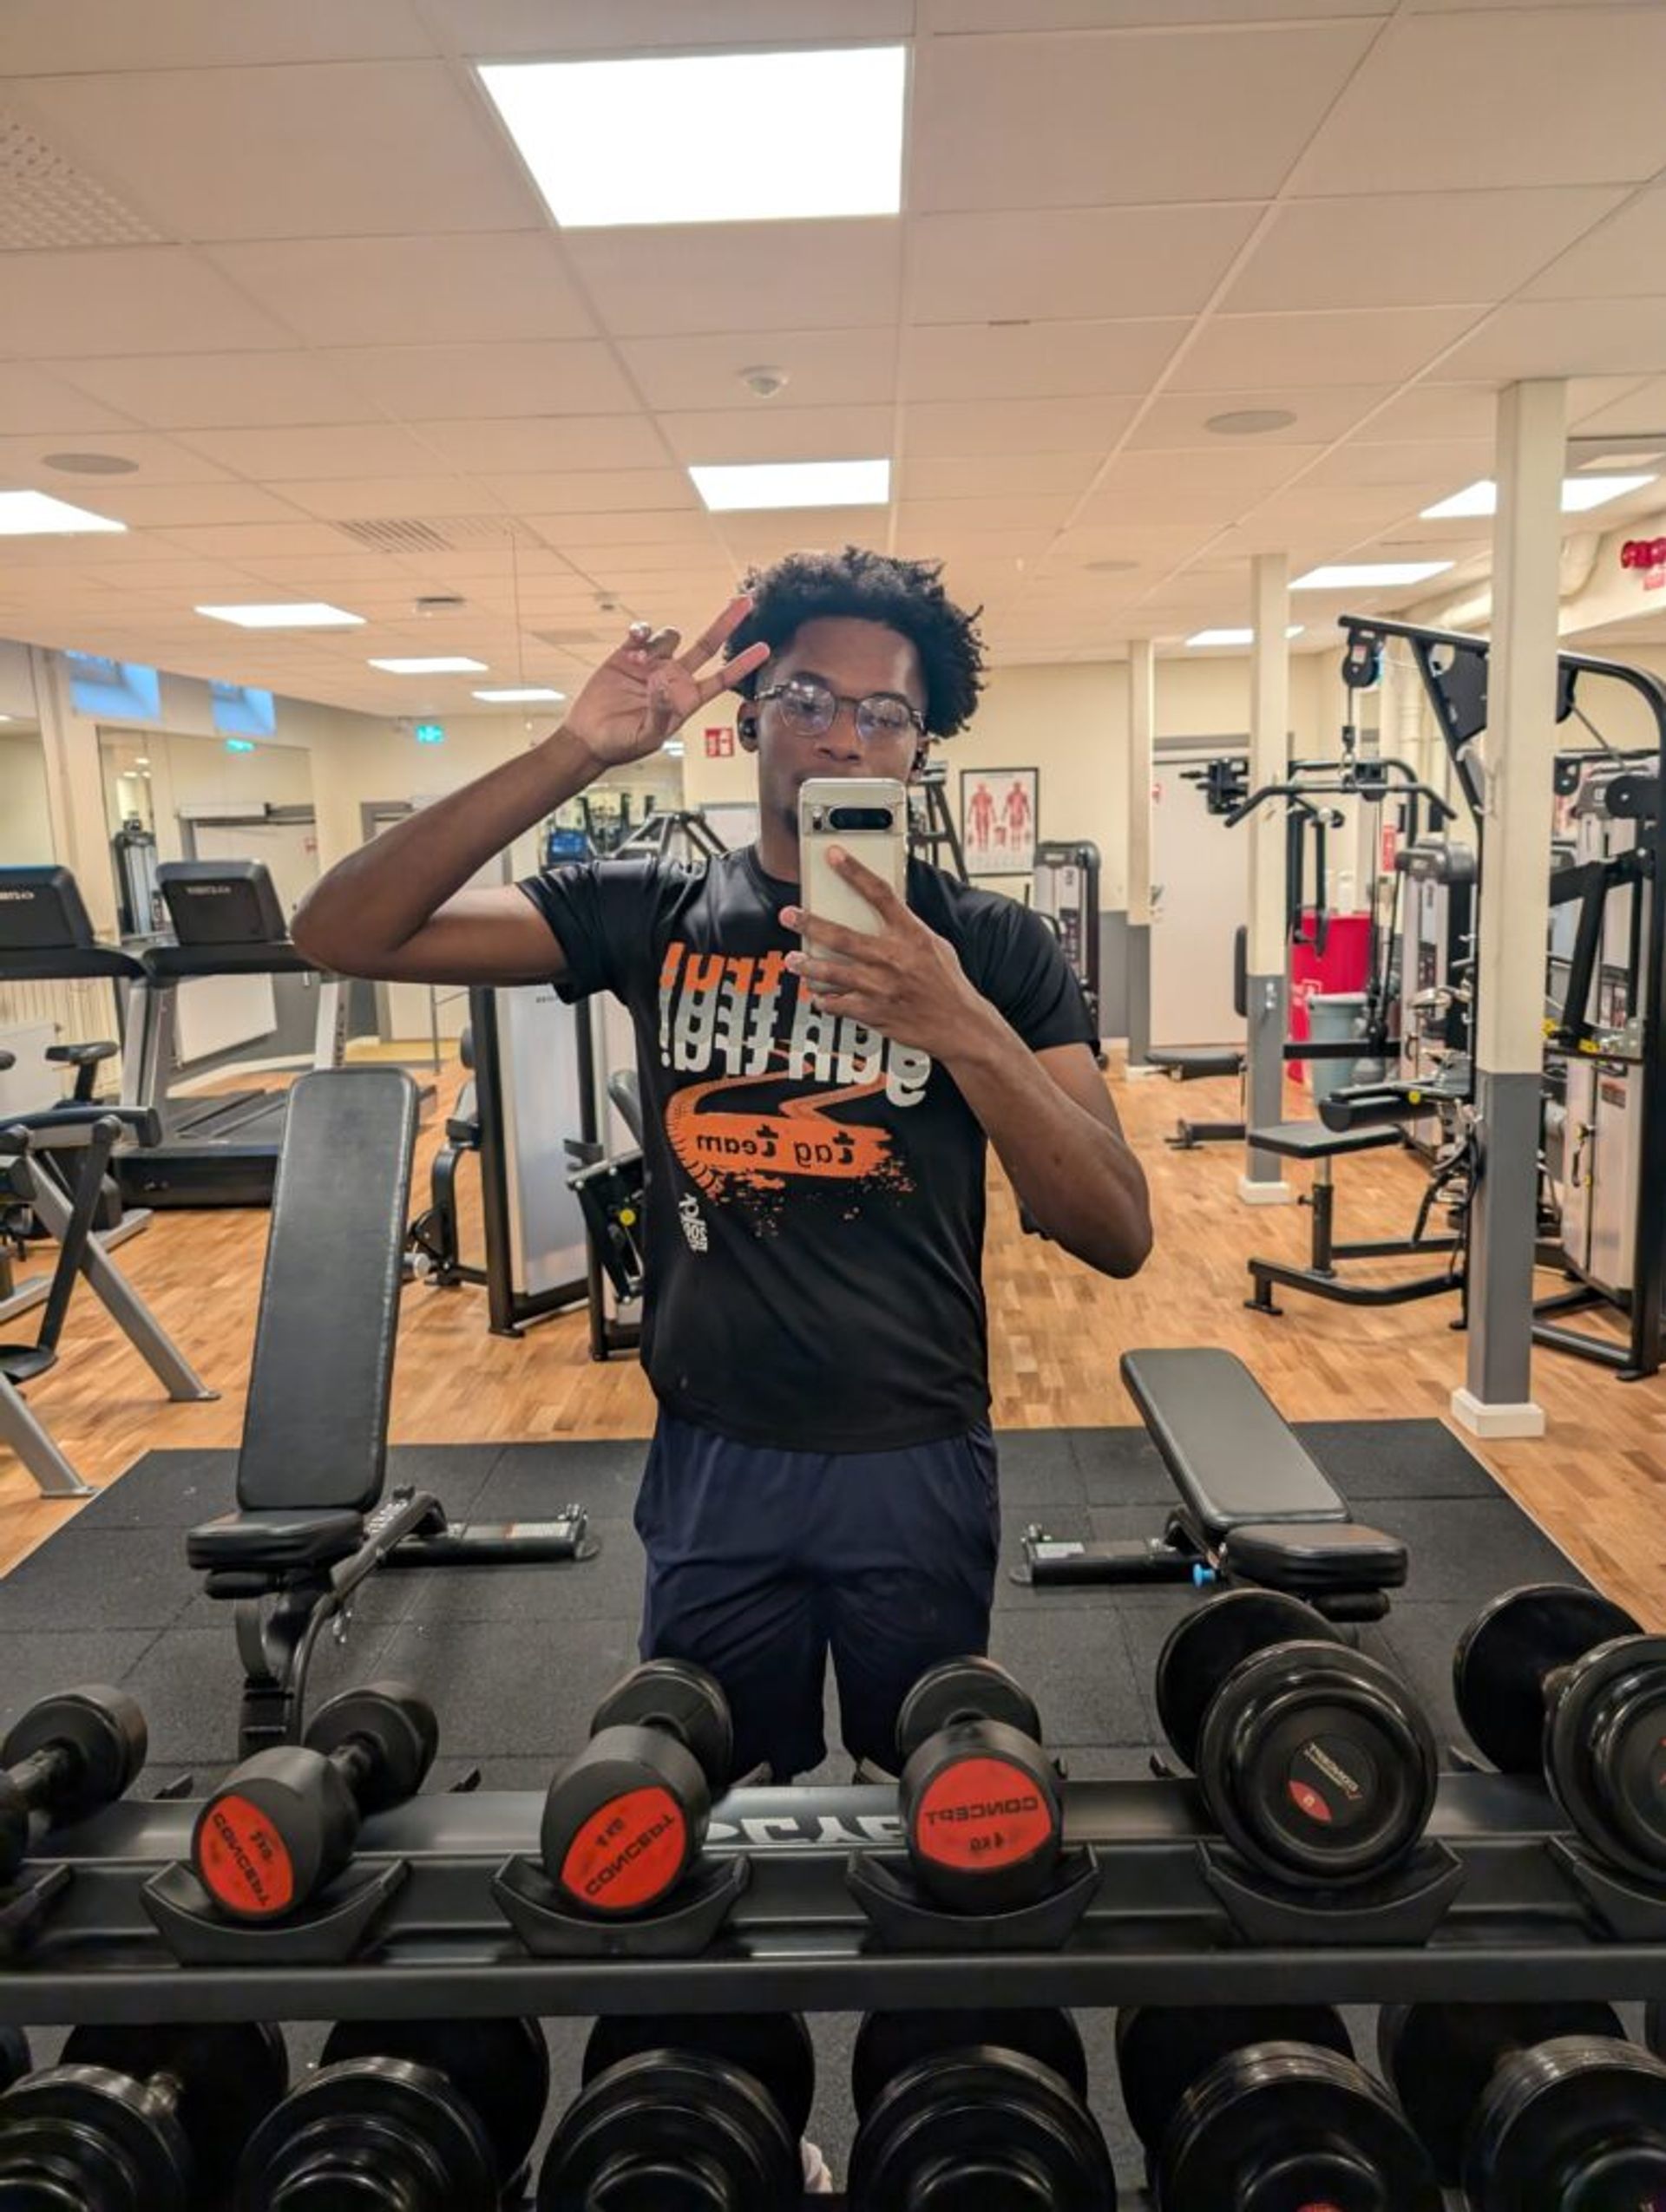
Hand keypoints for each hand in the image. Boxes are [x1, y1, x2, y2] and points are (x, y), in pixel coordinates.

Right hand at [562, 594, 768, 768]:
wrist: (589, 737)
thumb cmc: (621, 744)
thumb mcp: (647, 737)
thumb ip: (662, 712)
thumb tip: (668, 685)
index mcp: (686, 699)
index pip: (722, 679)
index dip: (742, 663)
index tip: (764, 648)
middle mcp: (674, 677)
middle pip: (707, 645)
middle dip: (726, 623)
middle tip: (744, 601)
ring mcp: (652, 664)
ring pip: (670, 637)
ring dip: (658, 644)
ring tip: (638, 664)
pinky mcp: (627, 654)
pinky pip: (642, 634)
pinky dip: (641, 633)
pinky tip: (633, 642)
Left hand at [782, 849, 998, 1061]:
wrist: (960, 1025)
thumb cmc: (948, 984)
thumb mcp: (935, 945)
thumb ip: (907, 930)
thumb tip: (883, 913)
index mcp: (911, 935)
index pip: (880, 894)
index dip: (855, 872)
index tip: (835, 856)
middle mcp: (893, 958)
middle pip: (842, 936)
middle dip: (810, 924)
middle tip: (789, 916)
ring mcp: (880, 987)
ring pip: (832, 972)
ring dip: (807, 965)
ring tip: (793, 961)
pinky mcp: (874, 1012)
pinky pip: (838, 1004)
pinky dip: (824, 999)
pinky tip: (818, 994)